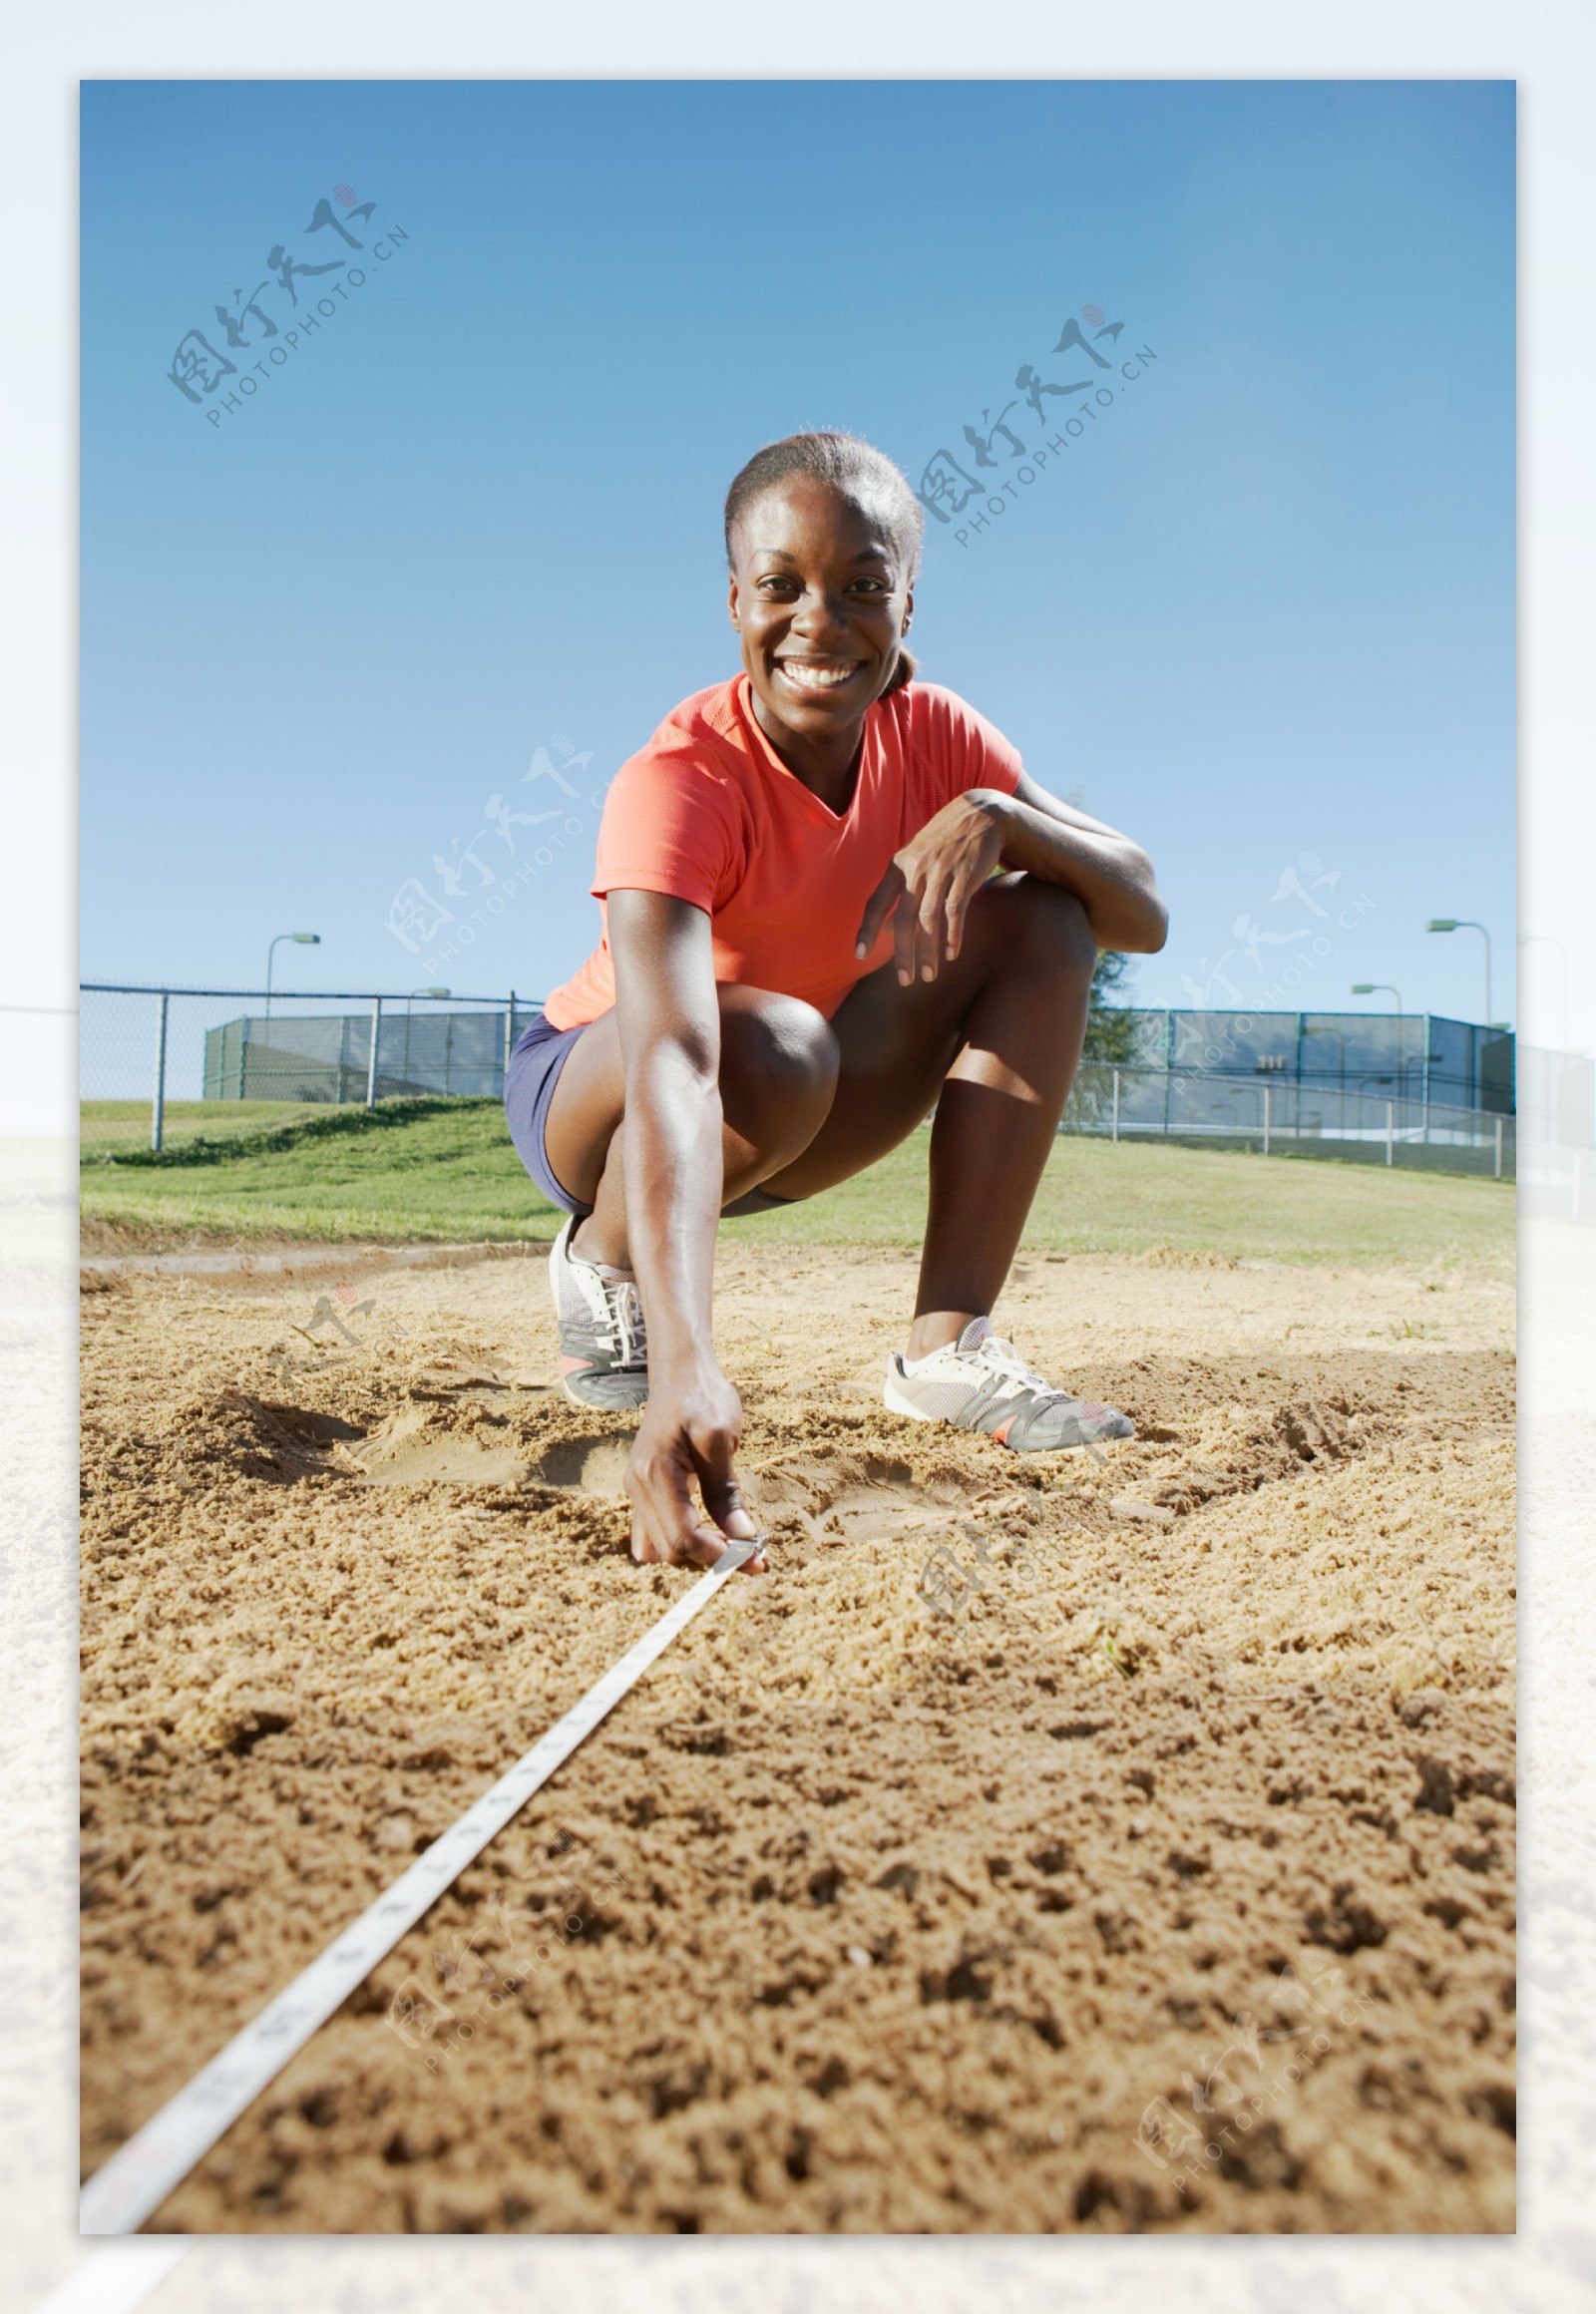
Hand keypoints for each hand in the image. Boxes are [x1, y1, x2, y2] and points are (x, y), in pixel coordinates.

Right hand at [625, 1362, 767, 1574]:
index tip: (756, 1559)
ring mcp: (637, 1491)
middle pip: (671, 1550)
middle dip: (712, 1557)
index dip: (719, 1554)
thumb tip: (745, 1537)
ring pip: (660, 1549)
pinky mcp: (643, 1492)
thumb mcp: (721, 1438)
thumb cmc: (702, 1397)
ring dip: (696, 1554)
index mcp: (654, 1473)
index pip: (683, 1536)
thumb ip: (726, 1490)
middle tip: (753, 1552)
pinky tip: (712, 1533)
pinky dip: (682, 1543)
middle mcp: (637, 1487)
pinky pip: (654, 1535)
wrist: (680, 1373)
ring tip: (732, 1542)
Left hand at [854, 791, 1009, 985]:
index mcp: (898, 866)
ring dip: (928, 952)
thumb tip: (890, 932)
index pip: (876, 903)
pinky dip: (952, 935)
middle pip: (903, 919)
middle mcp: (916, 869)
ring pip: (929, 920)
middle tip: (905, 981)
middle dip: (903, 954)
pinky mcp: (965, 875)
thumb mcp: (916, 860)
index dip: (866, 930)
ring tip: (928, 976)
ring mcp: (941, 871)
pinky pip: (955, 911)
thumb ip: (901, 892)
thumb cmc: (944, 843)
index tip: (858, 955)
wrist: (981, 815)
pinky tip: (951, 954)